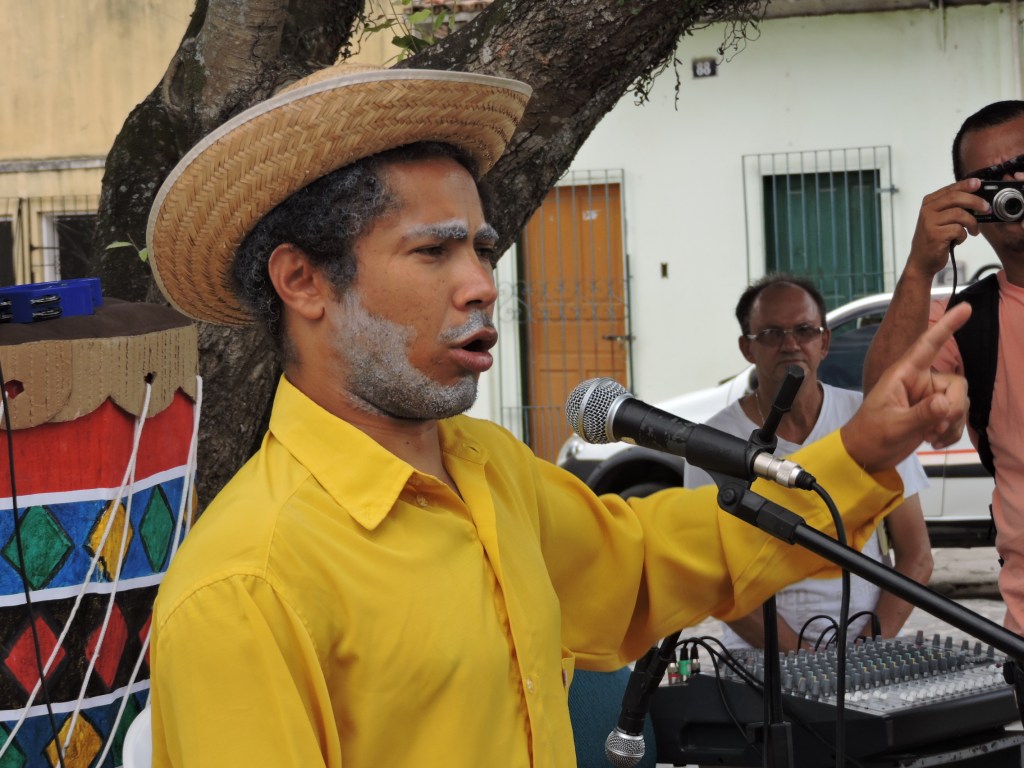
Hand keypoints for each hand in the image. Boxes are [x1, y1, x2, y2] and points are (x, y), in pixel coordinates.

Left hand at [841, 303, 970, 472]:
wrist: (865, 454)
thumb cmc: (869, 434)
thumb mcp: (894, 425)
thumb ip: (921, 414)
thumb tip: (946, 404)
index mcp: (903, 374)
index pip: (927, 345)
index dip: (946, 326)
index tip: (965, 308)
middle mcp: (919, 382)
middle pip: (956, 384)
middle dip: (954, 407)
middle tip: (937, 426)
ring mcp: (928, 398)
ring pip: (959, 403)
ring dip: (951, 424)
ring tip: (928, 436)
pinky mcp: (933, 413)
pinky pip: (957, 418)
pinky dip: (950, 432)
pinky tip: (933, 442)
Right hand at [907, 178, 984, 278]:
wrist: (921, 261)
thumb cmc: (935, 240)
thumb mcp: (941, 219)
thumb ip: (953, 207)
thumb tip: (978, 200)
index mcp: (929, 203)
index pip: (950, 189)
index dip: (966, 185)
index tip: (978, 184)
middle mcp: (927, 210)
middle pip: (955, 197)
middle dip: (975, 201)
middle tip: (986, 208)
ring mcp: (929, 222)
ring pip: (959, 214)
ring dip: (972, 223)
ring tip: (973, 231)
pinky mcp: (935, 235)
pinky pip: (958, 230)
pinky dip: (963, 236)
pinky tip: (958, 240)